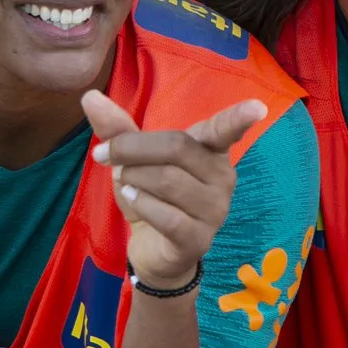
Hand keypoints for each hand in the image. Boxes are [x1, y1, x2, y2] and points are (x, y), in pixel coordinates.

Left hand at [81, 90, 265, 288]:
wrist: (154, 250)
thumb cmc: (151, 196)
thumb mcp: (133, 161)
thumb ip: (117, 130)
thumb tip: (90, 97)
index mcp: (210, 151)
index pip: (226, 130)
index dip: (239, 118)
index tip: (258, 107)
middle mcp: (222, 178)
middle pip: (177, 148)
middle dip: (133, 148)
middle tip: (106, 155)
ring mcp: (215, 211)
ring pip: (169, 181)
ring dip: (135, 179)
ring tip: (126, 184)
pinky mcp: (200, 239)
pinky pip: (168, 216)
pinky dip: (143, 205)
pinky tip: (135, 202)